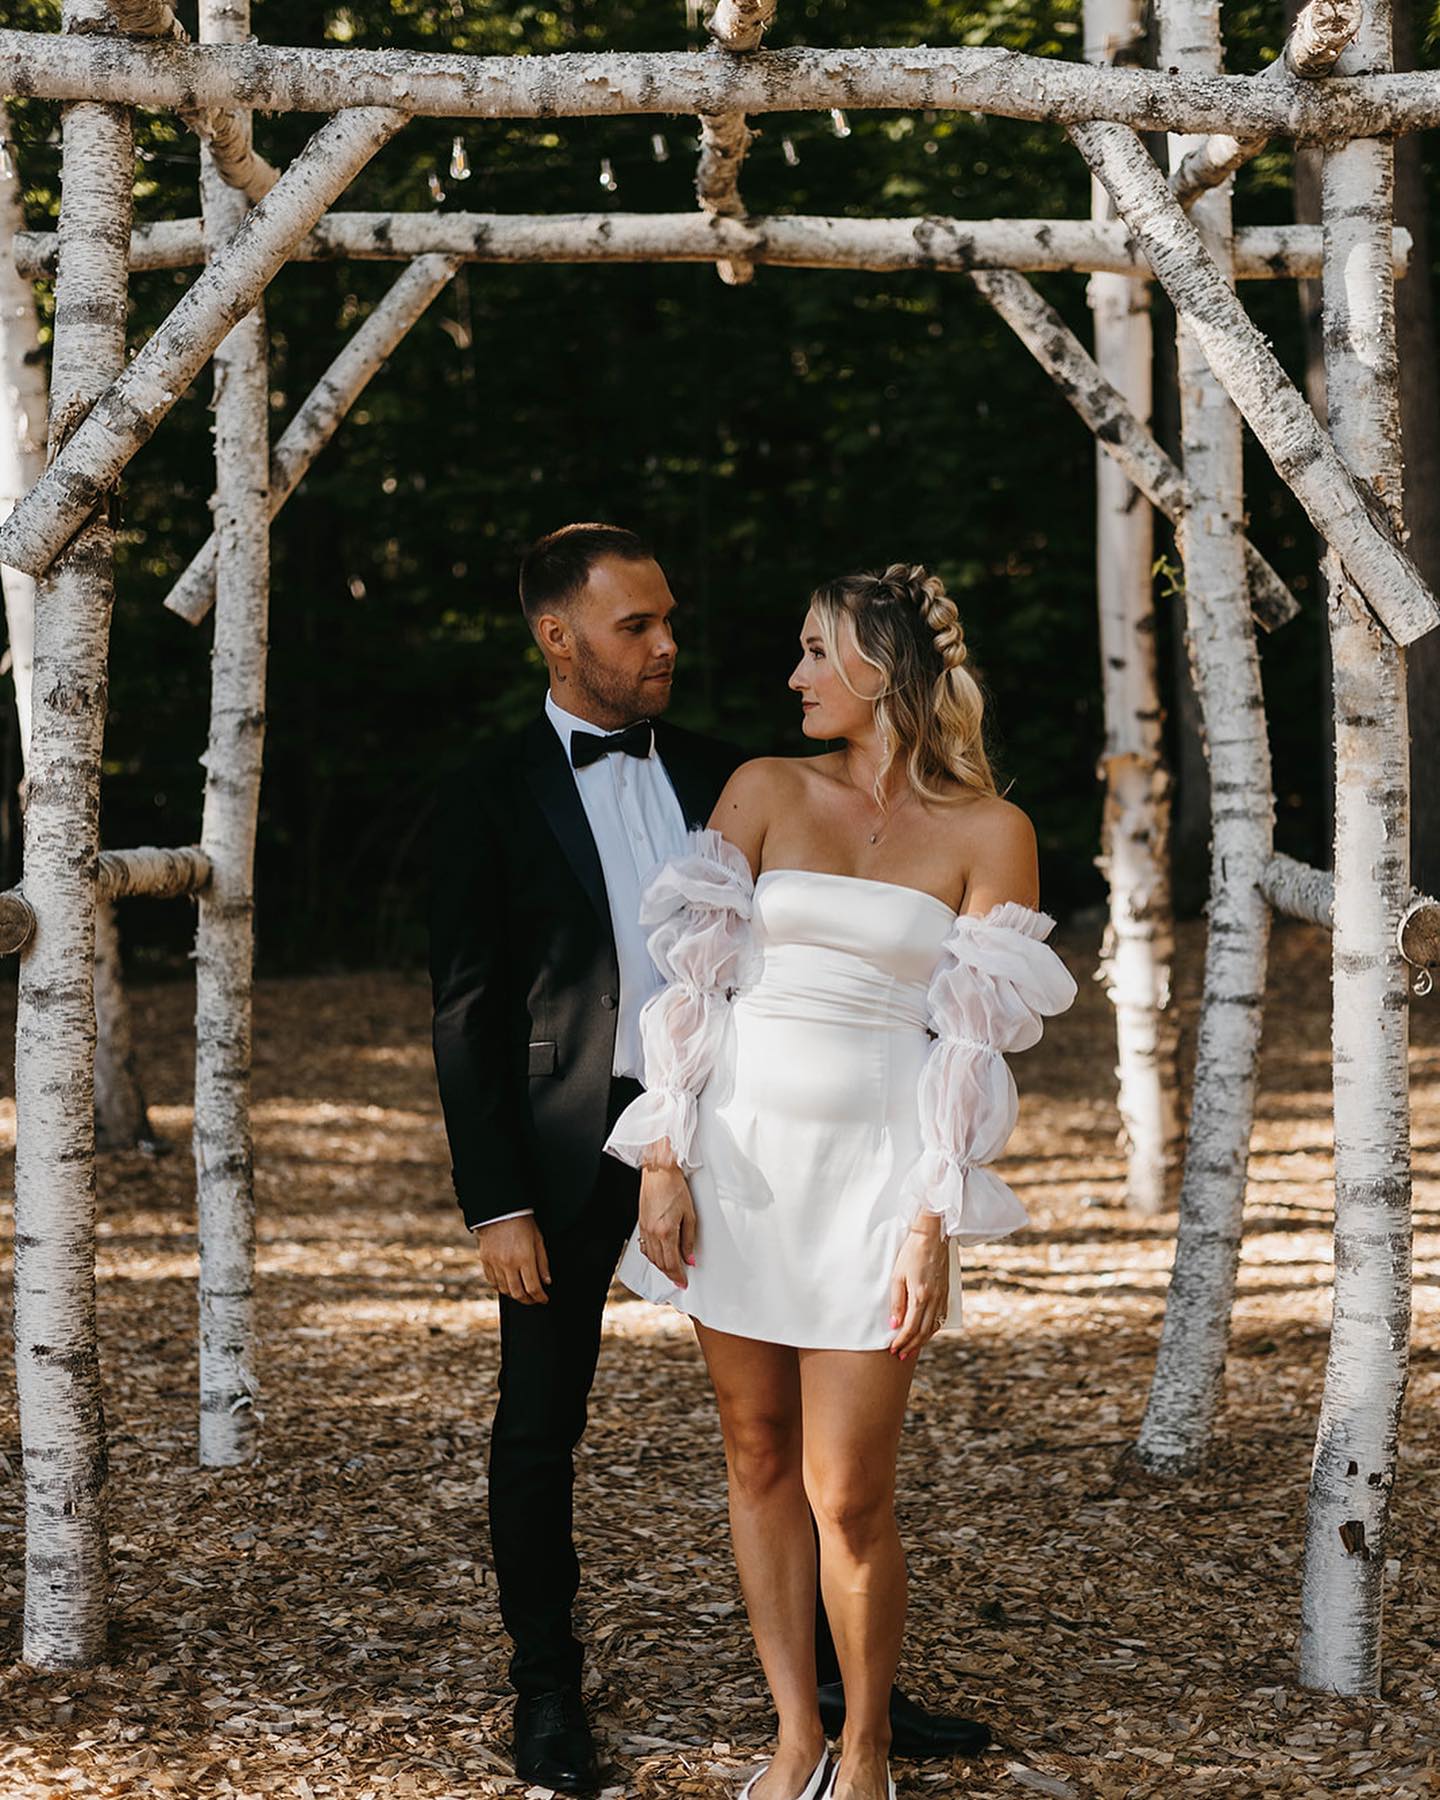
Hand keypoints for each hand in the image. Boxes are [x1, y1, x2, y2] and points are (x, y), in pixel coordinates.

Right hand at [472, 1215, 551, 1304]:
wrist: (500, 1211)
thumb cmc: (522, 1223)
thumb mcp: (538, 1240)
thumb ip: (543, 1263)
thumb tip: (546, 1282)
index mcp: (524, 1258)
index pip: (533, 1287)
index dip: (540, 1297)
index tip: (544, 1299)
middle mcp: (508, 1263)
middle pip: (518, 1293)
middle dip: (528, 1300)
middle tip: (534, 1300)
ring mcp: (495, 1263)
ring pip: (504, 1290)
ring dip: (515, 1295)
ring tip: (522, 1293)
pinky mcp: (485, 1261)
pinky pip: (492, 1282)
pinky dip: (501, 1287)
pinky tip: (508, 1286)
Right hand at [638, 1162, 697, 1288]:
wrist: (659, 1172)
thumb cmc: (675, 1188)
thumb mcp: (690, 1215)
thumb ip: (689, 1239)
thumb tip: (690, 1259)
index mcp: (666, 1232)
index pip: (672, 1263)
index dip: (678, 1276)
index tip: (683, 1283)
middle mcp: (652, 1233)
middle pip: (660, 1263)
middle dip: (670, 1274)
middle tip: (679, 1279)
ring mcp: (644, 1229)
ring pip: (651, 1258)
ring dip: (661, 1266)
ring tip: (672, 1269)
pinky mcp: (640, 1224)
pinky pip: (644, 1247)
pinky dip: (652, 1256)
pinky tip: (659, 1255)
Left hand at [888, 1217, 948, 1358]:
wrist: (933, 1236)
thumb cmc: (911, 1253)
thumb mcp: (897, 1276)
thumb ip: (896, 1302)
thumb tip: (894, 1324)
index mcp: (921, 1296)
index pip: (910, 1327)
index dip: (901, 1341)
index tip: (893, 1350)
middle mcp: (934, 1300)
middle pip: (923, 1332)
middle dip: (911, 1346)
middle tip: (900, 1356)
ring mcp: (942, 1297)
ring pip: (933, 1327)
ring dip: (922, 1341)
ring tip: (911, 1349)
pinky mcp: (946, 1293)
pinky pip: (940, 1318)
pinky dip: (932, 1329)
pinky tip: (926, 1333)